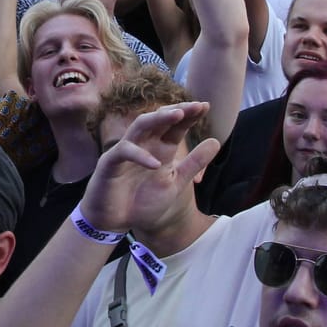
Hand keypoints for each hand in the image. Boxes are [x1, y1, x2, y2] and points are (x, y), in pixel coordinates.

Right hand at [81, 102, 218, 235]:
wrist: (115, 221)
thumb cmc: (142, 201)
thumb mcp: (175, 182)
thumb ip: (194, 164)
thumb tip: (216, 141)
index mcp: (160, 147)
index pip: (175, 126)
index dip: (189, 115)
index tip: (206, 106)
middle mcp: (144, 144)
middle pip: (160, 119)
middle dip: (177, 110)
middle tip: (196, 105)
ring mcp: (125, 150)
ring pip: (141, 126)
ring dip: (158, 119)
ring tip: (178, 115)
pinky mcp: (110, 163)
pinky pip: (125, 152)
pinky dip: (140, 156)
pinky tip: (156, 164)